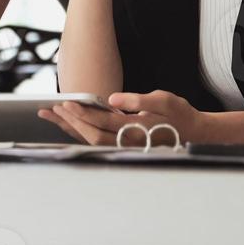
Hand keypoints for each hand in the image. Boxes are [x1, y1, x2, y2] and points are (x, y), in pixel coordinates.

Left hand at [38, 90, 213, 145]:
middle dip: (72, 121)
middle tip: (54, 107)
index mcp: (136, 130)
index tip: (68, 103)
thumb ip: (138, 100)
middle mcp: (128, 142)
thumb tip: (112, 98)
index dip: (85, 114)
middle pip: (92, 136)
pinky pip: (95, 139)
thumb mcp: (163, 100)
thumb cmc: (178, 114)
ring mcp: (124, 145)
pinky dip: (78, 131)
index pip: (104, 124)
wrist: (193, 132)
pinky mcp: (121, 143)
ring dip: (70, 127)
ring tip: (50, 114)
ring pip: (91, 140)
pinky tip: (65, 122)